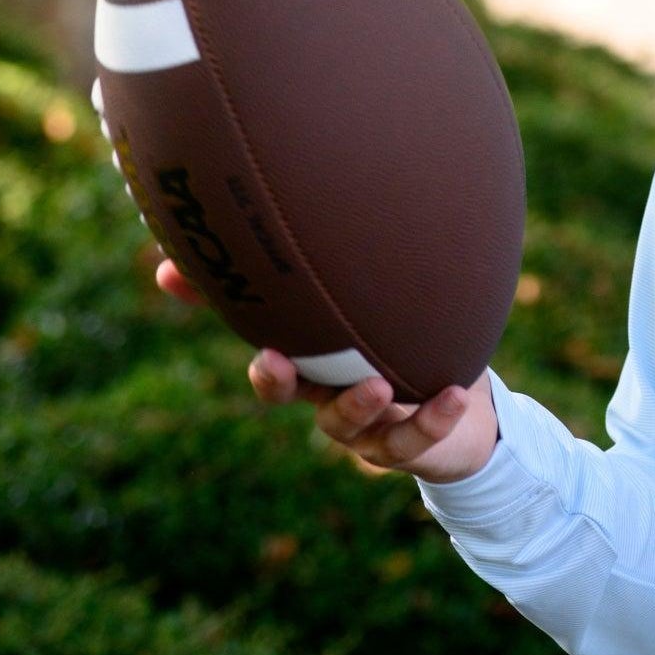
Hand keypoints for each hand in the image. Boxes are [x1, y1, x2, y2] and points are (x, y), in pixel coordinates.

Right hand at [153, 255, 498, 483]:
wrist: (467, 403)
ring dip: (356, 404)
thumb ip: (351, 265)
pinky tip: (452, 392)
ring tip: (377, 383)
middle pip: (288, 389)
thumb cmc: (413, 340)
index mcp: (317, 354)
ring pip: (347, 424)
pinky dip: (432, 418)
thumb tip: (313, 210)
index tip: (187, 295)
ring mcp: (367, 423)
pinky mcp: (411, 444)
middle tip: (270, 359)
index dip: (231, 306)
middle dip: (274, 378)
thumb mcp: (387, 299)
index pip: (266, 335)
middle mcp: (330, 389)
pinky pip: (416, 438)